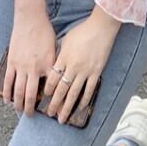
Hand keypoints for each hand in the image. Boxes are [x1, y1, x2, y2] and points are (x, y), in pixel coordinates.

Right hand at [4, 0, 55, 117]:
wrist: (30, 19)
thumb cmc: (45, 31)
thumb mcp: (55, 48)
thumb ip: (54, 63)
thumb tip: (56, 76)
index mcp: (48, 65)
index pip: (50, 88)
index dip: (50, 100)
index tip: (50, 109)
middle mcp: (35, 68)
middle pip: (31, 94)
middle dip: (30, 108)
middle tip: (30, 117)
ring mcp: (21, 66)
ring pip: (18, 91)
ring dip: (18, 104)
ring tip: (19, 111)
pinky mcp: (11, 62)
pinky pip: (8, 81)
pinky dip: (7, 92)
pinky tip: (7, 100)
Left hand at [45, 5, 120, 123]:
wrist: (101, 28)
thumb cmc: (82, 31)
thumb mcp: (66, 40)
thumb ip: (60, 54)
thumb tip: (55, 66)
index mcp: (64, 58)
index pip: (53, 78)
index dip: (48, 89)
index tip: (45, 97)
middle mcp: (73, 66)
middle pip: (61, 89)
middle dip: (54, 103)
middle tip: (50, 114)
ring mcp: (85, 70)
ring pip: (74, 93)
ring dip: (67, 107)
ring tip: (62, 118)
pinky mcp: (96, 72)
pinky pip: (89, 89)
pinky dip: (84, 100)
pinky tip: (80, 108)